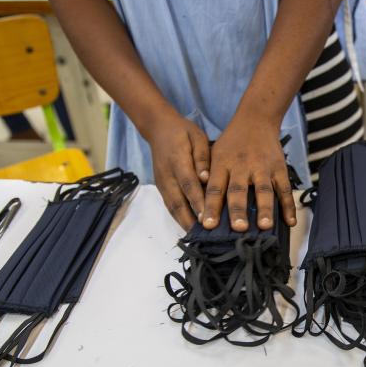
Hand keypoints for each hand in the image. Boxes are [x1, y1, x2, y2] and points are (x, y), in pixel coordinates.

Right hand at [146, 112, 209, 230]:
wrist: (158, 128)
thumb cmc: (183, 132)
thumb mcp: (196, 137)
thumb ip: (202, 157)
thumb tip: (206, 177)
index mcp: (177, 160)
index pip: (189, 185)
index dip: (197, 202)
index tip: (207, 217)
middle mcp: (167, 175)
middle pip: (178, 201)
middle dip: (190, 220)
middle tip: (203, 236)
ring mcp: (162, 182)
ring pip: (172, 207)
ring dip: (183, 223)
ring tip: (197, 238)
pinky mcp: (161, 187)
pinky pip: (169, 205)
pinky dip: (178, 218)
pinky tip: (189, 227)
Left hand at [200, 114, 296, 232]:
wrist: (256, 120)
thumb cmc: (232, 143)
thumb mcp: (214, 154)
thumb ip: (209, 177)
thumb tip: (201, 206)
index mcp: (222, 164)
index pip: (214, 188)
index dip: (211, 206)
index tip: (208, 224)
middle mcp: (241, 167)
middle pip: (239, 190)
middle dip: (238, 210)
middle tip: (238, 228)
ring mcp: (262, 168)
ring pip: (264, 191)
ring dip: (265, 209)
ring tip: (265, 226)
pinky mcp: (279, 168)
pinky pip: (285, 189)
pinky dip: (289, 206)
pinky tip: (290, 222)